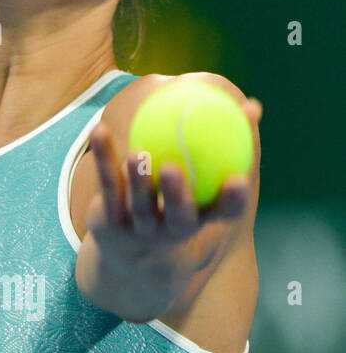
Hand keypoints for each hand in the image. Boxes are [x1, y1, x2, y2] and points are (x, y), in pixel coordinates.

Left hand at [85, 97, 260, 283]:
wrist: (130, 246)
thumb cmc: (176, 198)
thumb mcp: (203, 176)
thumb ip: (227, 142)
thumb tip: (252, 106)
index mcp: (201, 218)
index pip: (222, 213)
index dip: (231, 200)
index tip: (237, 179)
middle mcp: (172, 228)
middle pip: (178, 216)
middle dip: (176, 196)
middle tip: (172, 168)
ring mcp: (140, 227)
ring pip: (139, 204)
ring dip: (138, 180)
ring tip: (137, 154)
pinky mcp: (110, 220)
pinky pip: (108, 184)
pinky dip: (104, 157)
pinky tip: (100, 130)